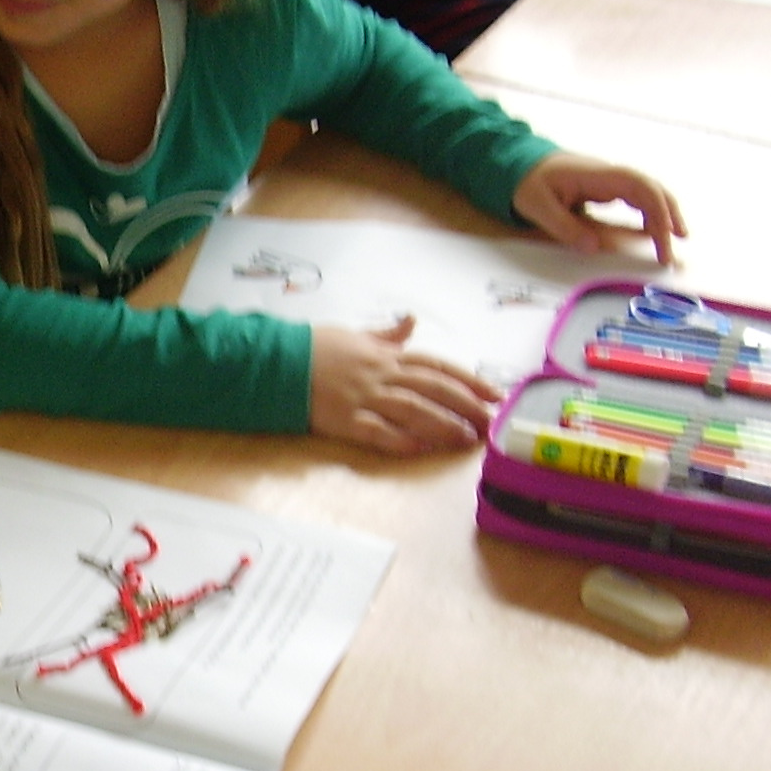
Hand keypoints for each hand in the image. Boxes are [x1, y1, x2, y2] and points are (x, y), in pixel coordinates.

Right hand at [309, 317, 501, 455]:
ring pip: (412, 410)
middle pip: (433, 389)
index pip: (437, 366)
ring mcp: (363, 398)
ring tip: (466, 438)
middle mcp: (380, 375)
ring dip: (442, 425)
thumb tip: (411, 322)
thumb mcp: (354, 334)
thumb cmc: (314, 347)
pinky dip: (401, 440)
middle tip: (491, 422)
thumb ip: (386, 335)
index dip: (469, 380)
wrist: (275, 361)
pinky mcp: (343, 420)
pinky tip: (421, 448)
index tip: (495, 393)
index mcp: (386, 355)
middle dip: (466, 406)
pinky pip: (377, 432)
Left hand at [511, 151, 686, 264]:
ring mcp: (610, 180)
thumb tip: (594, 248)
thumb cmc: (529, 181)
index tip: (664, 236)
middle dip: (668, 216)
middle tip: (674, 247)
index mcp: (596, 175)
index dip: (657, 210)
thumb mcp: (538, 207)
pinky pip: (636, 198)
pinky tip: (655, 232)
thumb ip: (565, 227)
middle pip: (651, 189)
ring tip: (672, 243)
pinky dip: (650, 214)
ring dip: (663, 215)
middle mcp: (610, 175)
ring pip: (648, 193)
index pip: (639, 186)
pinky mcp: (608, 188)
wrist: (522, 163)